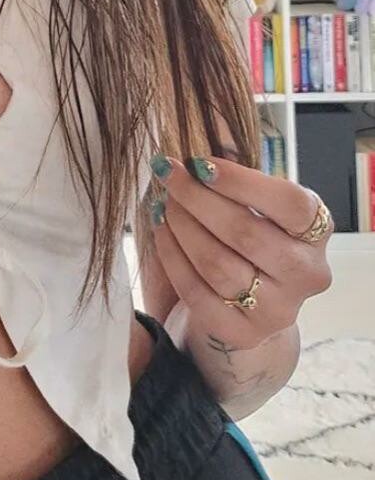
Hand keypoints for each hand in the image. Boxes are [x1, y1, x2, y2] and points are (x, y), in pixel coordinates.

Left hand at [147, 154, 333, 350]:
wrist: (246, 305)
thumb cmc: (247, 239)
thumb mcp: (254, 205)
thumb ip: (235, 178)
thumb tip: (201, 146)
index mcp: (317, 232)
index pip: (289, 203)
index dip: (240, 181)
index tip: (198, 163)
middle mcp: (307, 273)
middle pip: (246, 232)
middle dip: (197, 198)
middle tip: (168, 175)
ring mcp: (278, 310)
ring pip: (218, 263)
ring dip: (182, 227)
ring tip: (163, 204)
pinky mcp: (243, 333)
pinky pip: (197, 291)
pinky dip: (172, 257)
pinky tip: (162, 233)